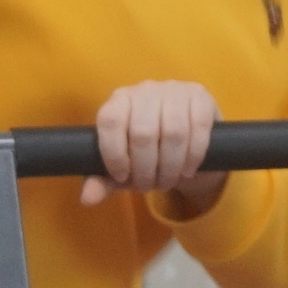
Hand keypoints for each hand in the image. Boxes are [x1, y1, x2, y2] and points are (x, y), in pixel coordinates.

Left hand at [85, 80, 221, 215]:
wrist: (186, 141)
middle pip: (143, 132)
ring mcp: (174, 89)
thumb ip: (102, 181)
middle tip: (149, 186)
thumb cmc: (147, 154)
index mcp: (118, 101)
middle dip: (146, 169)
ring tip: (167, 181)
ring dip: (170, 167)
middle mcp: (144, 89)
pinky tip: (188, 170)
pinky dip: (193, 156)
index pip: (110, 121)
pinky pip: (198, 127)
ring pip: (173, 132)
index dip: (114, 154)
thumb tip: (88, 198)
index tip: (121, 178)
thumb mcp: (123, 170)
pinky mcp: (199, 95)